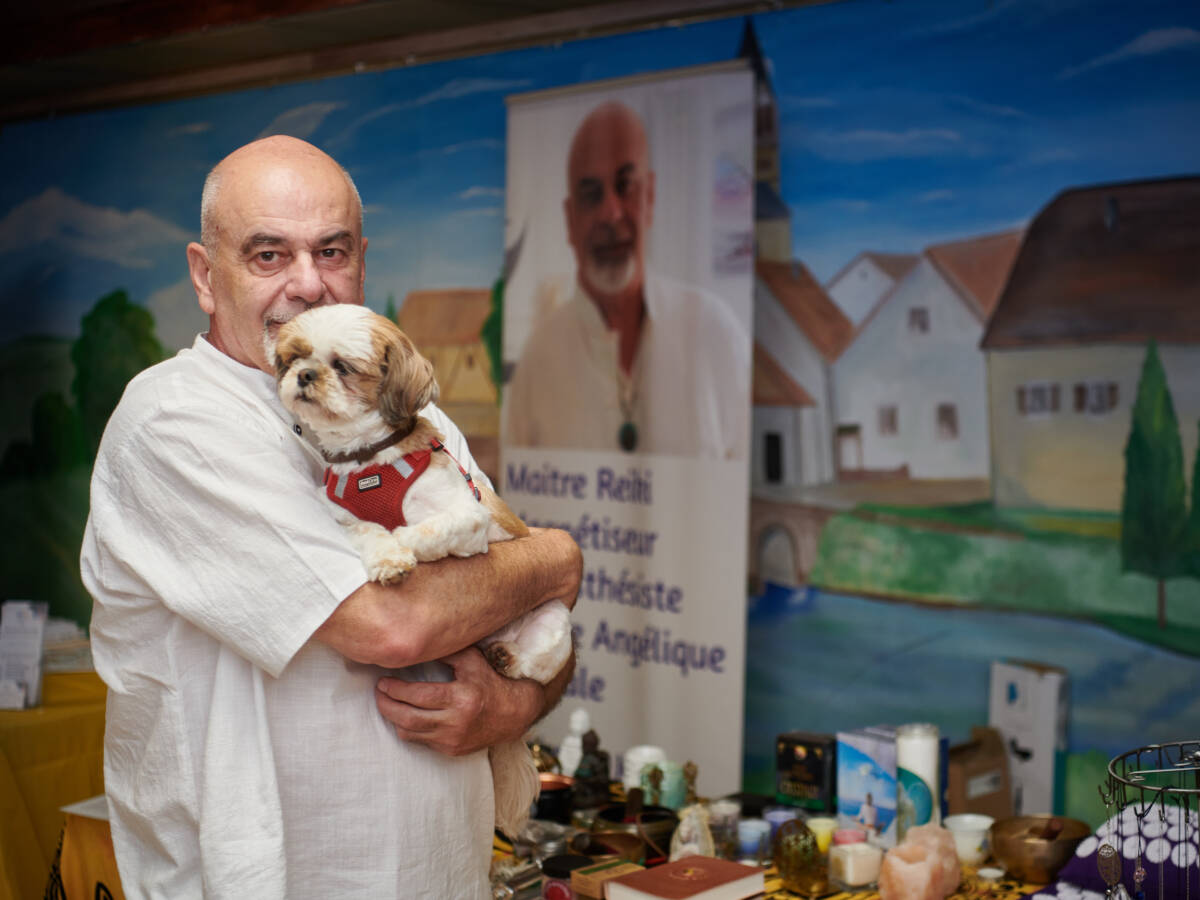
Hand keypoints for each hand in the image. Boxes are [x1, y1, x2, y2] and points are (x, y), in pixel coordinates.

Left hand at [375, 646, 542, 755]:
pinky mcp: (451, 750)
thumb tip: (417, 644)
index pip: (417, 696)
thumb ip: (446, 652)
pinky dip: (410, 729)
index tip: (383, 681)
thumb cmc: (490, 682)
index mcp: (460, 697)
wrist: (514, 713)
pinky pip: (421, 742)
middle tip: (379, 693)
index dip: (395, 689)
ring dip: (394, 718)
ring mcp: (452, 740)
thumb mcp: (471, 661)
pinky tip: (406, 716)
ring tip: (388, 704)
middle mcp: (455, 722)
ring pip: (410, 733)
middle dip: (387, 705)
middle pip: (407, 718)